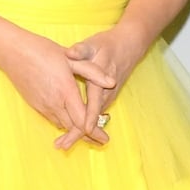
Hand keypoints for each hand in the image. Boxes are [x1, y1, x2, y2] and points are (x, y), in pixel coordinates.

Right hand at [0, 31, 115, 143]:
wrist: (12, 53)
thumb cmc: (42, 51)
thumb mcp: (71, 58)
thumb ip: (92, 72)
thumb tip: (111, 82)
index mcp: (65, 91)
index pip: (83, 120)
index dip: (95, 132)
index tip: (105, 139)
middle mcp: (54, 103)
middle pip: (74, 128)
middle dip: (88, 136)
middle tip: (102, 140)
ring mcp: (43, 106)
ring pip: (63, 126)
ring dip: (76, 132)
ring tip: (89, 135)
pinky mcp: (36, 106)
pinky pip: (54, 120)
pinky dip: (65, 124)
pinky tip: (71, 122)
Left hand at [56, 25, 145, 150]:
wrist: (128, 47)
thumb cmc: (107, 45)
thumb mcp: (93, 44)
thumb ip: (81, 50)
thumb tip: (70, 53)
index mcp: (101, 81)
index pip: (95, 102)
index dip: (90, 116)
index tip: (84, 130)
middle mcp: (106, 93)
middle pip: (93, 118)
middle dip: (78, 133)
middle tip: (62, 145)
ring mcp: (107, 98)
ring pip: (93, 119)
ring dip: (79, 132)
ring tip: (62, 144)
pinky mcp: (105, 99)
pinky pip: (93, 116)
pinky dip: (83, 126)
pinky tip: (70, 133)